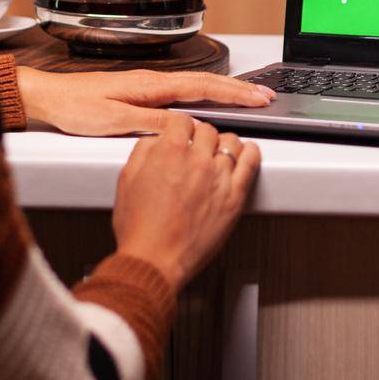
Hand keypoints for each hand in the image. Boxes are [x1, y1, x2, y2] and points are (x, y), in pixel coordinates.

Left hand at [15, 66, 272, 136]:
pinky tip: (208, 101)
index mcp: (150, 86)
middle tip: (266, 95)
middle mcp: (152, 82)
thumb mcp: (113, 120)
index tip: (258, 98)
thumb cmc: (74, 107)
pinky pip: (182, 91)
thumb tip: (185, 126)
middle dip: (238, 89)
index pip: (202, 88)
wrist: (48, 97)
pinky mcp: (140, 93)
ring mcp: (147, 86)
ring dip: (224, 90)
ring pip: (195, 85)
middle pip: (205, 82)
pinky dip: (204, 94)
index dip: (234, 94)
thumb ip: (150, 123)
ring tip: (248, 97)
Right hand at [111, 114, 260, 287]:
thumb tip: (155, 139)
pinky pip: (251, 163)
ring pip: (231, 142)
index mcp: (170, 151)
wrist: (154, 259)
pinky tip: (246, 153)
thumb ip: (143, 151)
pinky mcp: (234, 197)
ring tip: (218, 152)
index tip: (182, 132)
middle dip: (200, 135)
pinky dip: (250, 152)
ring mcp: (219, 178)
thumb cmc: (140, 227)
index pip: (183, 120)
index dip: (180, 126)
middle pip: (208, 130)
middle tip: (197, 146)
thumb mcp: (127, 179)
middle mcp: (197, 160)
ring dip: (223, 144)